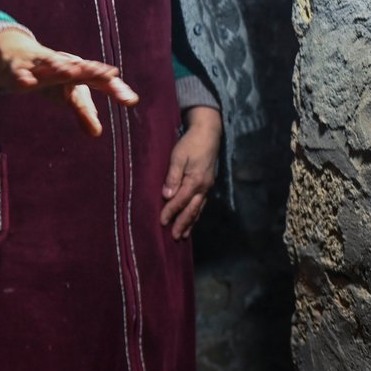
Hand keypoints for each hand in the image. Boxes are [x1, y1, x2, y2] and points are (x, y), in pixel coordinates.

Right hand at [0, 28, 138, 136]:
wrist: (15, 56)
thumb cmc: (50, 77)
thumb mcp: (67, 95)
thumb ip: (84, 112)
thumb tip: (97, 133)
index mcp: (77, 70)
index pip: (99, 80)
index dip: (115, 89)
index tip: (130, 100)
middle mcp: (61, 64)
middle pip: (79, 68)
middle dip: (92, 71)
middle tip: (110, 74)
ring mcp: (39, 64)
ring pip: (50, 66)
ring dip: (60, 68)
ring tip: (71, 72)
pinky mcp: (18, 68)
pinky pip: (20, 73)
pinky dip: (23, 77)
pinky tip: (26, 84)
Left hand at [160, 105, 222, 239]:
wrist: (208, 134)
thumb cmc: (191, 143)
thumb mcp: (178, 156)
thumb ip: (173, 176)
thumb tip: (167, 195)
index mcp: (195, 180)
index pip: (180, 200)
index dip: (171, 212)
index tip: (162, 222)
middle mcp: (203, 187)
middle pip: (192, 209)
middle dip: (182, 223)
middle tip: (174, 237)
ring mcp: (207, 186)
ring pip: (198, 209)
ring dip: (190, 222)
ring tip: (184, 235)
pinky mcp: (207, 184)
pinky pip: (202, 204)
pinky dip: (196, 214)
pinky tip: (192, 219)